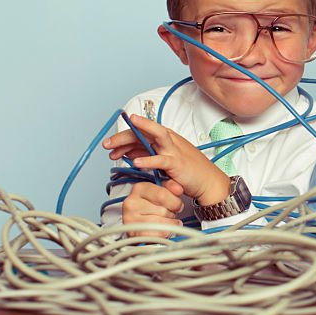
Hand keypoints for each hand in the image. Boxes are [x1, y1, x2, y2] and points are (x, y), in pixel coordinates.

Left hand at [103, 113, 230, 204]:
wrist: (208, 182)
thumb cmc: (188, 171)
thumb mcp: (164, 160)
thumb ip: (147, 154)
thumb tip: (128, 152)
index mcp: (165, 139)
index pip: (140, 133)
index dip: (123, 138)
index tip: (110, 146)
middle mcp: (169, 140)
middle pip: (144, 132)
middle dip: (124, 136)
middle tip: (107, 144)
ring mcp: (174, 150)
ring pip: (155, 136)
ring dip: (137, 134)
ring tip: (120, 140)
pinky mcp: (178, 163)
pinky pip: (161, 160)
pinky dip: (148, 160)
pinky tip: (135, 162)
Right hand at [120, 181, 185, 238]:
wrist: (141, 226)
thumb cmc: (154, 208)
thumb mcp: (163, 191)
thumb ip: (172, 187)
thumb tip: (178, 189)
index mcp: (140, 188)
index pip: (162, 195)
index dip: (175, 202)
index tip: (178, 206)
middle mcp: (131, 202)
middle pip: (163, 211)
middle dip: (172, 215)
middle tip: (170, 215)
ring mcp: (129, 218)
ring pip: (159, 224)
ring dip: (169, 225)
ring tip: (169, 223)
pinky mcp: (132, 234)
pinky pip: (155, 235)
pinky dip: (164, 235)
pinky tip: (165, 232)